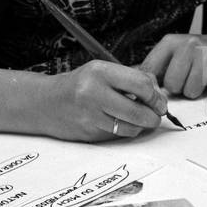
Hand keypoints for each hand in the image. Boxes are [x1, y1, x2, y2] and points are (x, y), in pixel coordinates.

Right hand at [43, 60, 165, 141]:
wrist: (47, 102)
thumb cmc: (81, 84)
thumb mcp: (103, 71)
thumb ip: (131, 79)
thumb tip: (159, 95)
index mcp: (100, 72)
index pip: (141, 85)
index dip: (155, 96)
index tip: (160, 101)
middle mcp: (93, 93)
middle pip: (138, 112)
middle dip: (153, 116)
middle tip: (156, 115)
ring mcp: (90, 116)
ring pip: (130, 128)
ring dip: (140, 126)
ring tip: (138, 118)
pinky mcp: (88, 133)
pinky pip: (117, 136)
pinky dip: (125, 132)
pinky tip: (121, 123)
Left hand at [140, 34, 206, 115]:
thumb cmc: (194, 55)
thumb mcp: (172, 52)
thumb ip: (154, 68)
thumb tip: (133, 90)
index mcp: (170, 42)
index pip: (150, 70)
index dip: (150, 85)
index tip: (152, 91)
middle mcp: (188, 46)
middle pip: (171, 84)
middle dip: (176, 88)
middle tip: (183, 81)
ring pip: (190, 91)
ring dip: (193, 92)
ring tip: (197, 81)